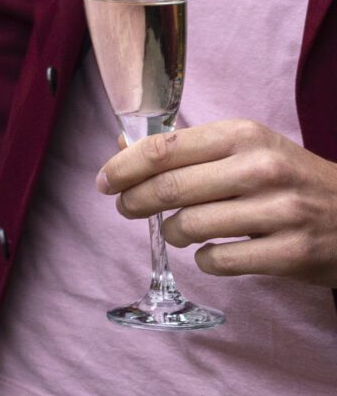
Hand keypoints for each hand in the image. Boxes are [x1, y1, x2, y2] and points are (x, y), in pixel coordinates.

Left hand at [102, 118, 336, 286]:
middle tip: (125, 208)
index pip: (164, 149)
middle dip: (135, 201)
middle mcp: (261, 169)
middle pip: (170, 188)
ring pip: (190, 226)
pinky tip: (210, 252)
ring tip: (176, 229)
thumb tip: (120, 146)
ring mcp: (279, 212)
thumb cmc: (291, 178)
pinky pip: (219, 261)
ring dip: (170, 232)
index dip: (123, 166)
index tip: (104, 180)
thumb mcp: (247, 148)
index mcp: (244, 135)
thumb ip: (188, 149)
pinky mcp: (291, 253)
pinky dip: (204, 260)